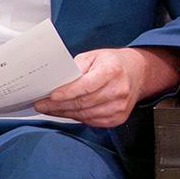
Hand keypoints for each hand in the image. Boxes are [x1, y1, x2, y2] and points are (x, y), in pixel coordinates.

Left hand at [32, 47, 179, 127]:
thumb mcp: (93, 56)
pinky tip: (66, 112)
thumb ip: (76, 69)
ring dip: (64, 113)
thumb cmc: (113, 63)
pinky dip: (76, 117)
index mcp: (112, 71)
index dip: (67, 93)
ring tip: (49, 109)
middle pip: (82, 103)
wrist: (137, 73)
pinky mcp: (117, 118)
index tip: (50, 96)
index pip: (86, 86)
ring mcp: (119, 107)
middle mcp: (118, 90)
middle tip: (41, 104)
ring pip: (84, 115)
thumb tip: (56, 83)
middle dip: (58, 106)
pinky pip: (91, 121)